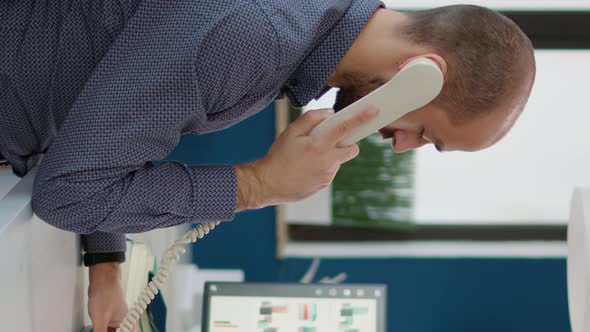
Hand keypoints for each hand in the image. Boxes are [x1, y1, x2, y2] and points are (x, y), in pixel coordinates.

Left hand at [88, 262, 138, 331]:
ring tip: (97, 330)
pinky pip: (107, 328)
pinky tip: (95, 330)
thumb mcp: (100, 318)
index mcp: (127, 322)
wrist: (102, 277)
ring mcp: (116, 318)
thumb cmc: (105, 292)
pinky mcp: (108, 315)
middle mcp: (124, 321)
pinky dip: (101, 330)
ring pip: (112, 331)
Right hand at [235, 105, 378, 208]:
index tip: (375, 109)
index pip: (345, 127)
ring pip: (338, 160)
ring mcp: (328, 174)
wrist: (268, 184)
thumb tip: (330, 113)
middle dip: (348, 142)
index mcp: (319, 144)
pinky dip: (323, 166)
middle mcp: (328, 160)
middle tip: (330, 140)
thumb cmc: (278, 156)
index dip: (362, 117)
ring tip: (308, 157)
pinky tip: (306, 168)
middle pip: (352, 148)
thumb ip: (312, 118)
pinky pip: (330, 171)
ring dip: (330, 155)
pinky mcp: (324, 184)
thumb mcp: (291, 132)